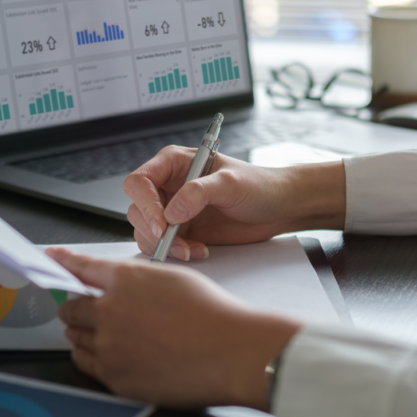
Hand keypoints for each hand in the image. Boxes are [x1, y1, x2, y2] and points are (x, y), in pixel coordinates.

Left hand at [47, 246, 300, 409]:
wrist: (232, 352)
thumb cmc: (214, 314)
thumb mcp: (173, 278)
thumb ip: (135, 280)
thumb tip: (115, 286)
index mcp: (125, 280)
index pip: (81, 268)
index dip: (63, 263)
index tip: (49, 259)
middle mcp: (109, 311)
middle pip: (71, 308)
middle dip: (76, 307)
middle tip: (87, 311)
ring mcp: (109, 346)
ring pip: (76, 337)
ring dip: (83, 333)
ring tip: (109, 335)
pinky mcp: (115, 377)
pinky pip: (87, 364)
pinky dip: (92, 358)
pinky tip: (110, 355)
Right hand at [124, 147, 345, 259]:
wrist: (279, 208)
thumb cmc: (260, 185)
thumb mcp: (231, 183)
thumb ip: (199, 192)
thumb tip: (172, 211)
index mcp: (174, 164)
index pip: (140, 181)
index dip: (145, 203)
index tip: (161, 224)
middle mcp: (168, 186)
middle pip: (137, 209)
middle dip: (154, 230)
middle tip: (176, 243)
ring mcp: (173, 210)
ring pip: (146, 231)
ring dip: (165, 245)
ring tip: (192, 249)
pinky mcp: (182, 231)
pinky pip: (163, 246)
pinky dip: (176, 253)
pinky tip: (199, 250)